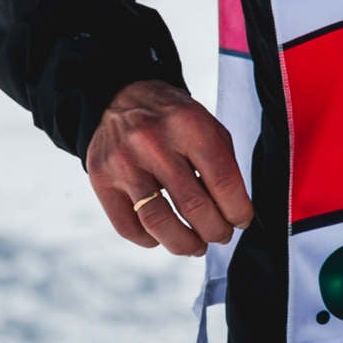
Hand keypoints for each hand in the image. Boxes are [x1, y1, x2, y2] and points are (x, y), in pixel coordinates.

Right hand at [85, 78, 252, 256]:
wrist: (122, 96)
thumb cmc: (174, 118)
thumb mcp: (207, 125)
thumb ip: (223, 165)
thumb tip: (235, 213)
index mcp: (189, 124)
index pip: (222, 181)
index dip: (237, 210)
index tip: (242, 221)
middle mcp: (154, 142)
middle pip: (193, 206)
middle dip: (215, 230)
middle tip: (222, 236)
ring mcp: (123, 162)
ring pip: (158, 223)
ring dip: (184, 244)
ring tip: (197, 246)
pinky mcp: (101, 179)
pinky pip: (128, 226)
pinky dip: (150, 240)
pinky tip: (162, 236)